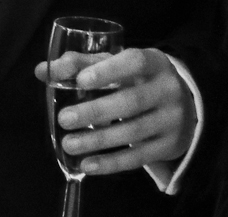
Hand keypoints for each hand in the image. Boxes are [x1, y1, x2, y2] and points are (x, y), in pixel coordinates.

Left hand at [33, 47, 194, 174]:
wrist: (185, 103)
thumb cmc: (137, 79)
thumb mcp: (116, 64)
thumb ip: (80, 64)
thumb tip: (42, 70)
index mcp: (154, 63)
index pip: (134, 62)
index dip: (108, 71)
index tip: (81, 81)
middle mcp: (168, 90)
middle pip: (131, 102)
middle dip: (95, 112)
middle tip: (64, 119)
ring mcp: (172, 120)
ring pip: (133, 132)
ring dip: (98, 140)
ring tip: (68, 143)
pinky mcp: (170, 145)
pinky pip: (139, 157)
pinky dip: (111, 162)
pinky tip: (88, 164)